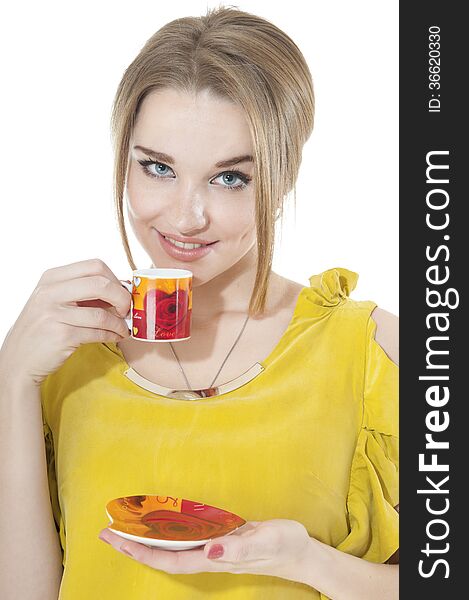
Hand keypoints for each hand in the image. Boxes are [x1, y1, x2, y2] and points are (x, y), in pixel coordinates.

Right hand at [0, 258, 130, 385]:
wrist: (19, 360)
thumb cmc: (43, 329)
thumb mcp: (55, 301)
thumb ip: (82, 291)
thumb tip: (122, 288)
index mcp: (51, 278)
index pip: (94, 266)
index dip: (115, 279)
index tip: (122, 293)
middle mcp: (50, 292)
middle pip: (101, 283)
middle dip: (122, 297)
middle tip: (126, 310)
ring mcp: (54, 314)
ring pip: (102, 313)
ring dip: (119, 323)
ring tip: (123, 328)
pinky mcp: (62, 336)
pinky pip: (98, 332)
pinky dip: (112, 335)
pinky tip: (115, 336)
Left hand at [98, 519, 310, 580]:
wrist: (300, 552)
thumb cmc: (284, 546)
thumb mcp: (266, 541)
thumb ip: (240, 546)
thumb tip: (211, 549)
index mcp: (215, 558)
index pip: (169, 559)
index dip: (141, 551)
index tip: (117, 539)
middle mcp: (209, 555)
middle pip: (164, 555)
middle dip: (134, 545)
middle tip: (107, 532)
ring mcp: (214, 548)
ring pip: (173, 547)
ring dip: (148, 538)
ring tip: (126, 525)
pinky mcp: (222, 538)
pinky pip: (187, 537)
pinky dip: (170, 530)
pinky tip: (163, 521)